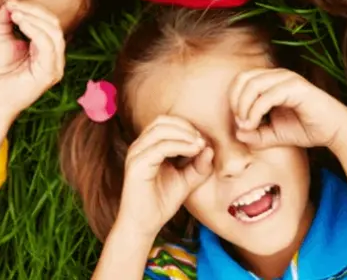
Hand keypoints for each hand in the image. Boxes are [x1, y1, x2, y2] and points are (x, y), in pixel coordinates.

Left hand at [0, 0, 65, 121]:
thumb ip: (2, 22)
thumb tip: (5, 3)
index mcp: (46, 48)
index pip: (47, 21)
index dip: (31, 7)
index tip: (10, 1)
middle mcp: (55, 56)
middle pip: (53, 22)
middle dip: (33, 9)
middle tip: (12, 4)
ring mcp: (56, 65)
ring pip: (54, 31)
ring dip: (34, 17)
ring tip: (15, 12)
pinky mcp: (50, 73)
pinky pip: (48, 45)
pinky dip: (35, 30)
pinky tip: (20, 22)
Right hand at [118, 116, 213, 237]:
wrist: (144, 225)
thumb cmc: (161, 202)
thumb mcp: (186, 181)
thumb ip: (198, 166)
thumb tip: (210, 148)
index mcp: (147, 147)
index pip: (165, 122)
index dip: (186, 126)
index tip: (203, 140)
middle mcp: (139, 147)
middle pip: (162, 121)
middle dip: (185, 126)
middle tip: (202, 140)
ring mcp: (136, 154)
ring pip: (161, 129)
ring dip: (184, 134)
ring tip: (199, 145)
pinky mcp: (137, 165)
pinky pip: (161, 147)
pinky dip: (180, 145)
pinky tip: (193, 151)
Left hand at [229, 68, 346, 149]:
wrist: (334, 131)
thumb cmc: (306, 129)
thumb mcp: (274, 135)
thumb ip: (255, 134)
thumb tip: (237, 133)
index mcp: (272, 80)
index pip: (242, 80)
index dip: (233, 99)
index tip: (238, 122)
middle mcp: (278, 75)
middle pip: (244, 78)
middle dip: (235, 101)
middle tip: (240, 123)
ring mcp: (288, 79)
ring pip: (253, 84)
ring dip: (244, 106)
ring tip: (246, 125)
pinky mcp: (296, 88)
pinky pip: (267, 95)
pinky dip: (255, 110)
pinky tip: (254, 124)